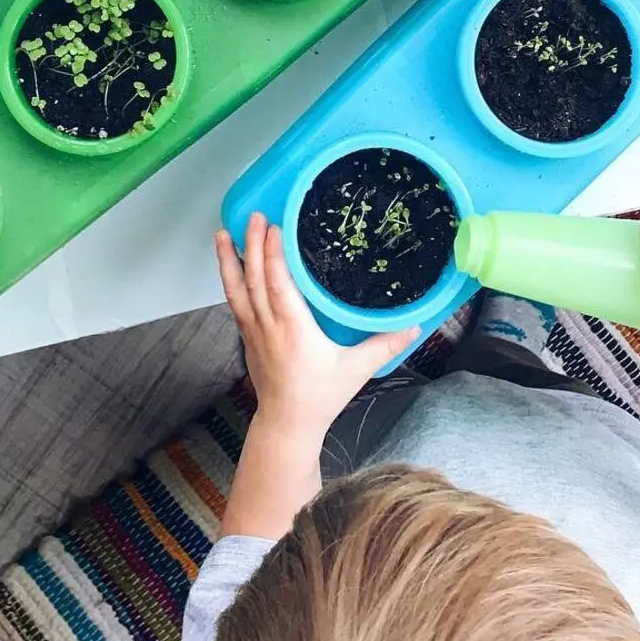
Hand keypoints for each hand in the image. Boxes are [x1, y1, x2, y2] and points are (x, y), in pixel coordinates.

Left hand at [216, 213, 419, 446]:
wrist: (287, 424)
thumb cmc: (321, 396)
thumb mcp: (356, 370)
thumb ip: (385, 345)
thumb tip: (417, 325)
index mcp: (293, 329)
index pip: (278, 285)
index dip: (273, 255)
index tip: (273, 228)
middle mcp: (268, 326)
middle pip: (255, 280)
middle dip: (251, 245)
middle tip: (253, 216)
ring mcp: (253, 332)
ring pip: (236, 290)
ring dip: (229, 260)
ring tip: (222, 232)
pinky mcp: (247, 337)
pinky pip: (236, 302)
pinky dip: (231, 280)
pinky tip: (229, 264)